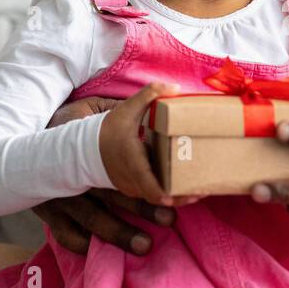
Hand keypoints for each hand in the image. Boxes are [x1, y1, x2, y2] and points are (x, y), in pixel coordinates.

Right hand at [31, 94, 199, 255]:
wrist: (16, 144)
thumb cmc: (65, 126)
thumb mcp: (91, 108)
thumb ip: (127, 106)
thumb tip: (168, 92)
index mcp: (89, 148)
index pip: (121, 165)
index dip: (146, 180)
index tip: (169, 194)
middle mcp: (76, 174)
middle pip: (112, 195)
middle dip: (142, 209)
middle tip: (169, 219)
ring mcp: (61, 196)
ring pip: (93, 219)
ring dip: (120, 234)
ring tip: (145, 246)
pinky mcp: (49, 213)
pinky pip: (65, 235)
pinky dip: (83, 245)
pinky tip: (101, 253)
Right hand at [98, 82, 194, 205]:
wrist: (84, 147)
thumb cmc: (108, 129)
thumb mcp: (127, 109)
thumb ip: (149, 94)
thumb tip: (175, 88)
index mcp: (132, 161)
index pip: (147, 186)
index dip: (162, 194)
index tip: (178, 196)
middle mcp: (132, 180)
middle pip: (159, 197)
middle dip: (181, 196)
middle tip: (203, 191)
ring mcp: (131, 187)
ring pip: (157, 199)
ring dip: (178, 196)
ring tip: (200, 191)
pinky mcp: (133, 189)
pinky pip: (153, 195)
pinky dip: (168, 193)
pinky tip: (186, 186)